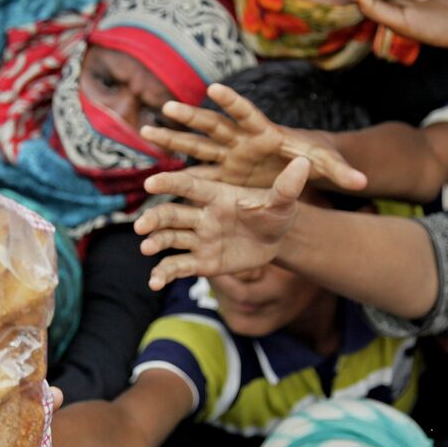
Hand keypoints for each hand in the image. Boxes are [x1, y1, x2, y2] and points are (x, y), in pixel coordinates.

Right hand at [134, 156, 309, 289]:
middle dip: (156, 218)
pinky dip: (164, 273)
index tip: (151, 182)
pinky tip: (154, 282)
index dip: (171, 183)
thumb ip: (288, 186)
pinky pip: (178, 266)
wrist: (277, 239)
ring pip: (171, 238)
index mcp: (216, 195)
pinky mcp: (202, 262)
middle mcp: (202, 216)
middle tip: (142, 226)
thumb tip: (305, 164)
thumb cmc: (277, 212)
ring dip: (157, 242)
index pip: (190, 186)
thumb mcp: (284, 201)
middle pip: (172, 214)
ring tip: (146, 248)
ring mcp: (199, 239)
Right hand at [141, 82, 367, 190]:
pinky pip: (194, 173)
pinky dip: (175, 174)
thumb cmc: (311, 160)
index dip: (231, 101)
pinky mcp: (221, 174)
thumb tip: (363, 183)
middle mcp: (240, 140)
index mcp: (264, 131)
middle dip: (190, 117)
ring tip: (144, 131)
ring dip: (171, 139)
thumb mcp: (325, 165)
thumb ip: (340, 172)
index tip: (213, 88)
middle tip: (166, 106)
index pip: (246, 112)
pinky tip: (151, 174)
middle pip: (212, 126)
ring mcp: (227, 157)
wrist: (297, 168)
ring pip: (195, 146)